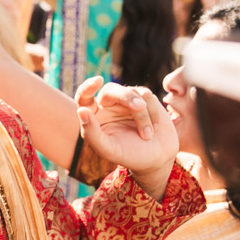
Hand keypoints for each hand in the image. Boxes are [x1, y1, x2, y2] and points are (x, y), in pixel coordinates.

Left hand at [76, 77, 179, 197]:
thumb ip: (92, 134)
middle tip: (140, 107)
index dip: (87, 87)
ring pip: (133, 93)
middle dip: (127, 97)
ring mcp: (125, 100)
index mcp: (94, 117)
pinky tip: (154, 128)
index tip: (98, 81)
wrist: (158, 158)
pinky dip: (153, 113)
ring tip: (147, 135)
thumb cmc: (130, 156)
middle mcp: (107, 105)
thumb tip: (81, 111)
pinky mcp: (142, 97)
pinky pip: (147, 95)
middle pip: (111, 90)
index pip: (84, 98)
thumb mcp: (109, 150)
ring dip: (143, 115)